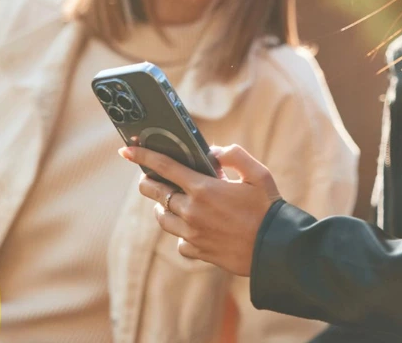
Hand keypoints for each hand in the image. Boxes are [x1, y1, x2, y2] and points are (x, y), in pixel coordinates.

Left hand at [119, 144, 280, 275]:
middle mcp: (192, 211)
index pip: (164, 167)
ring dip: (162, 207)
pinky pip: (179, 241)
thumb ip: (234, 156)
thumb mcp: (258, 173)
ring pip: (162, 218)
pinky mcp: (198, 251)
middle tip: (149, 178)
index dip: (142, 156)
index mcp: (204, 188)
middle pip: (156, 193)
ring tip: (170, 202)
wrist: (275, 249)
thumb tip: (212, 152)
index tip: (126, 150)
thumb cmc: (268, 208)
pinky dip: (181, 233)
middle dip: (148, 182)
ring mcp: (192, 234)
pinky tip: (192, 228)